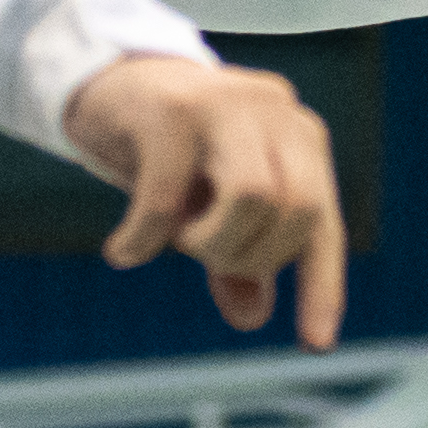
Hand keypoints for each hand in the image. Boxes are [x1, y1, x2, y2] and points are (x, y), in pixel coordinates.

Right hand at [62, 56, 345, 347]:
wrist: (104, 82)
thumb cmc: (168, 151)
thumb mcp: (208, 208)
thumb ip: (236, 255)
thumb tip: (252, 316)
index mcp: (298, 135)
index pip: (322, 221)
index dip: (322, 286)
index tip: (317, 345)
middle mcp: (274, 110)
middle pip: (296, 209)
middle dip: (251, 257)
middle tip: (202, 258)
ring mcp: (225, 101)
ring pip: (252, 196)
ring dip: (209, 243)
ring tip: (172, 241)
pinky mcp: (172, 107)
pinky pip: (169, 195)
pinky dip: (145, 238)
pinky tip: (123, 253)